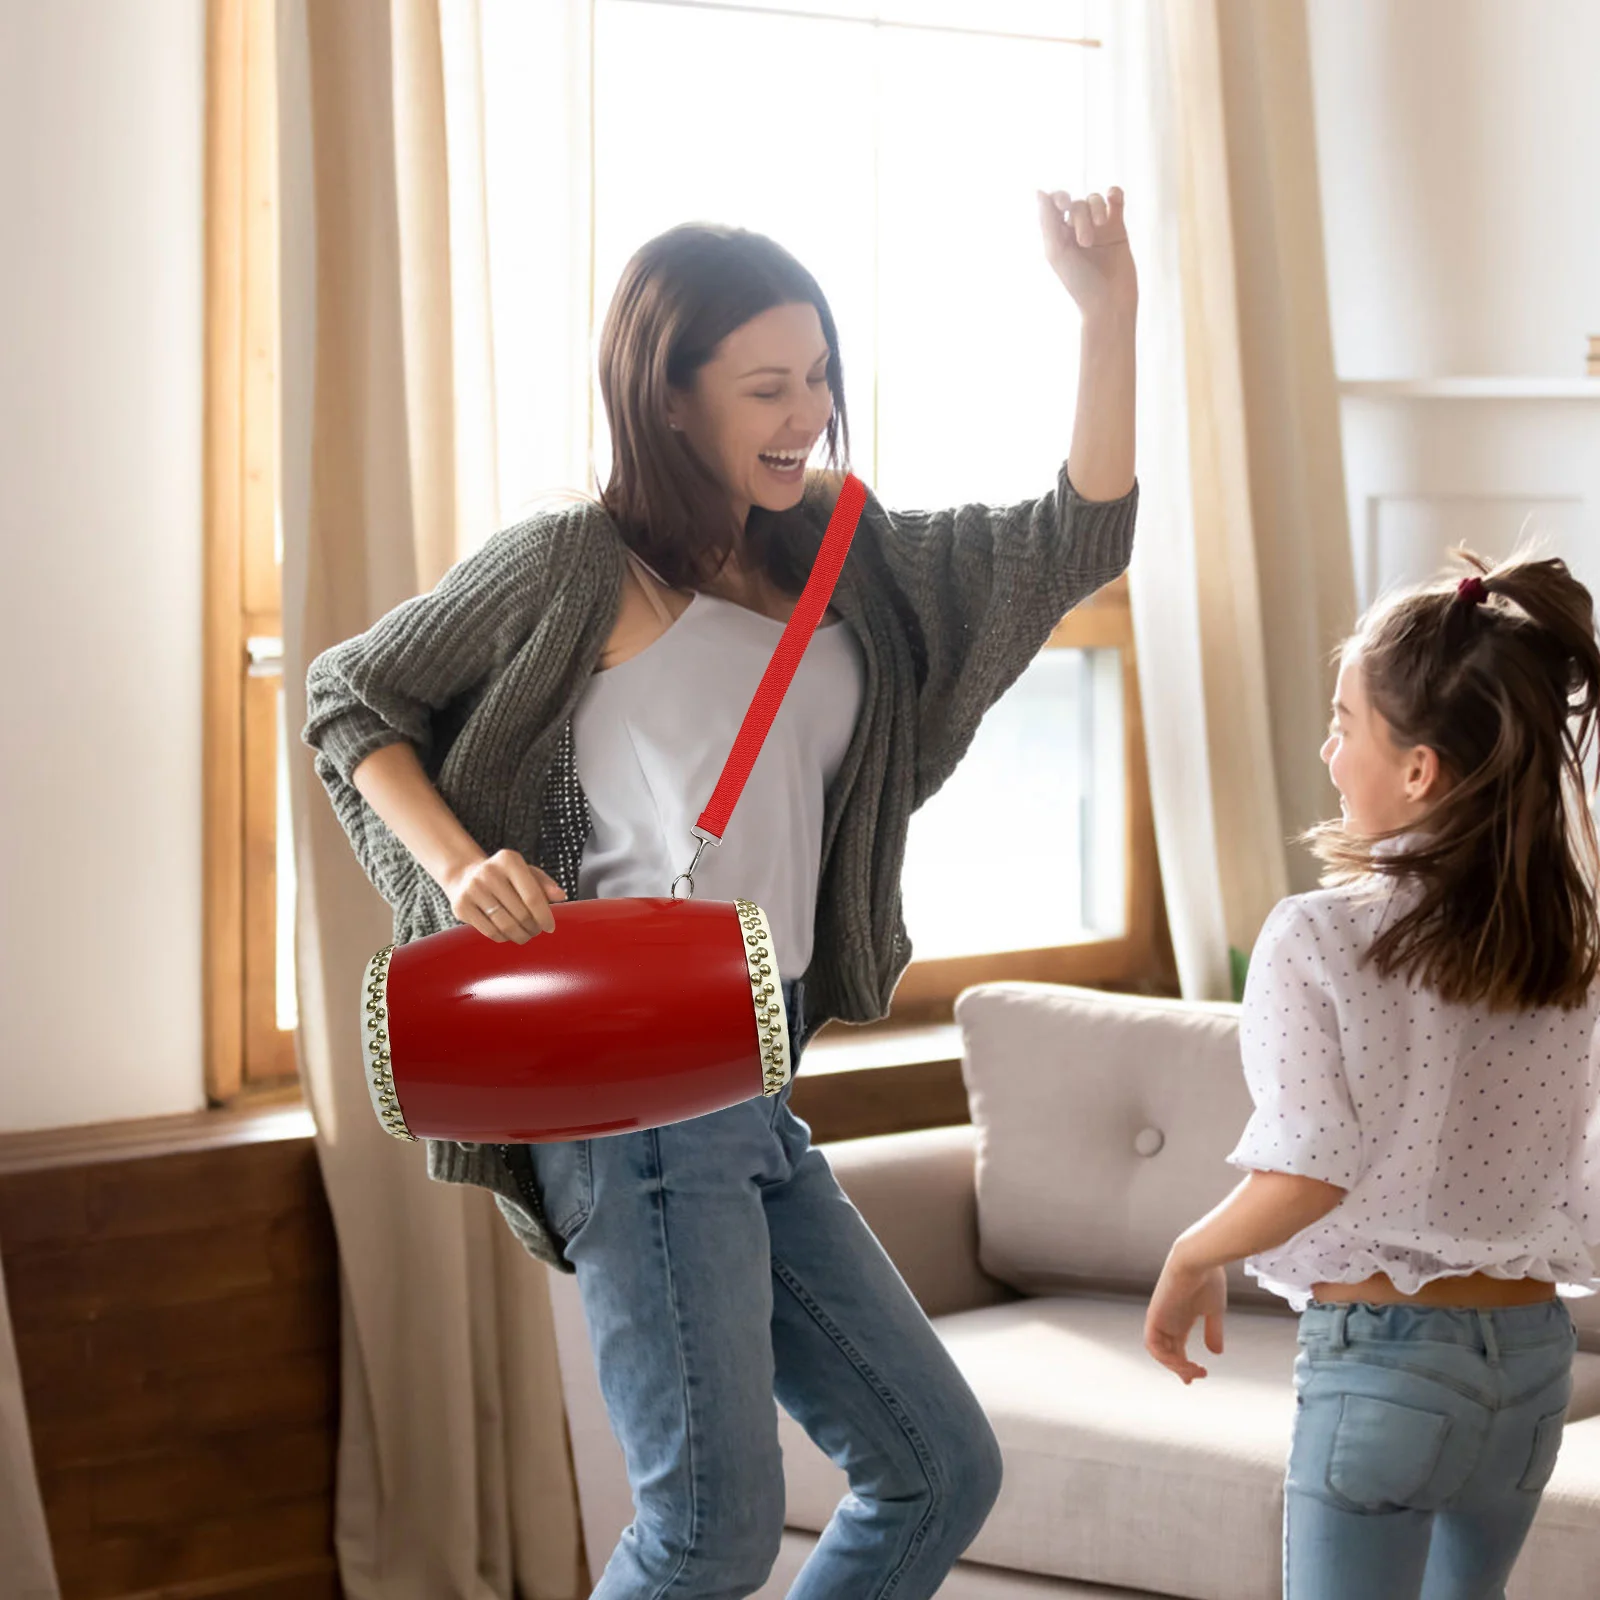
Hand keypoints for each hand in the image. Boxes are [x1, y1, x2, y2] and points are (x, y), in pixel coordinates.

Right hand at [440, 849, 566, 943]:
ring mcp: (473, 889)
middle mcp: (489, 872)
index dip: (544, 916)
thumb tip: (561, 896)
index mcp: (509, 860)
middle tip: (536, 930)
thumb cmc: (502, 876)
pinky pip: (490, 931)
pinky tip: (508, 934)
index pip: (533, 896)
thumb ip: (544, 884)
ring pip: (506, 925)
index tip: (550, 927)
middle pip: (521, 913)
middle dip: (533, 927)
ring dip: (520, 936)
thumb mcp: (525, 872)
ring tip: (525, 935)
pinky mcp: (462, 906)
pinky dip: (503, 938)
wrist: (464, 876)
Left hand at [1037, 188, 1136, 322]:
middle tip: (1085, 243)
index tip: (1063, 205)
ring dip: (1096, 209)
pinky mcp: (1118, 228)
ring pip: (1095, 200)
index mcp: (1058, 235)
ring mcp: (1098, 228)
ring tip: (1100, 229)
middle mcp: (1076, 229)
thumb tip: (1039, 190)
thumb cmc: (1078, 283)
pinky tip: (1114, 198)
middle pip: (1077, 204)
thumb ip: (1047, 222)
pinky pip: (1115, 200)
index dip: (1059, 196)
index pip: (1055, 203)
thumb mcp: (1057, 252)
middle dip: (1080, 218)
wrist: (1109, 303)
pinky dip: (1114, 194)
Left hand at [1145, 1253, 1227, 1383]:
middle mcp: (1169, 1320)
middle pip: (1168, 1352)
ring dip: (1175, 1365)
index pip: (1177, 1346)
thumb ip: (1213, 1331)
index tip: (1199, 1375)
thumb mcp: (1214, 1310)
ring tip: (1192, 1371)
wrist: (1198, 1258)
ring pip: (1160, 1351)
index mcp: (1182, 1318)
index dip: (1185, 1363)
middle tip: (1195, 1378)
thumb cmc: (1209, 1278)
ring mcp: (1160, 1317)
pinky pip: (1152, 1344)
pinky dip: (1164, 1357)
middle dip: (1181, 1369)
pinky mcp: (1154, 1314)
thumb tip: (1216, 1353)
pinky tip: (1181, 1361)